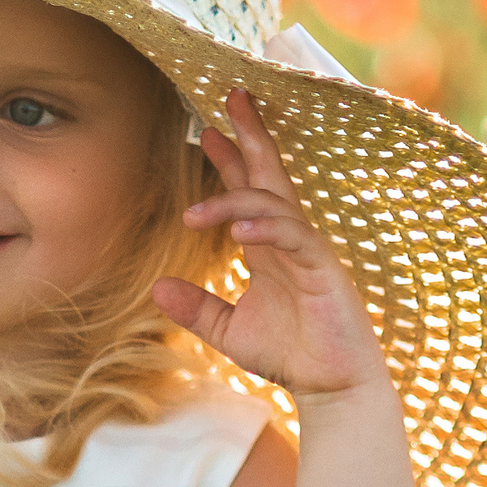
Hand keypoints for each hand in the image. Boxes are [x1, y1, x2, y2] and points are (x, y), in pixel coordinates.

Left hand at [151, 90, 389, 405]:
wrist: (330, 388)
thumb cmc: (290, 355)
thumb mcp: (228, 330)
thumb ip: (197, 308)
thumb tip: (157, 287)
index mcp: (269, 247)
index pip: (250, 190)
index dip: (231, 158)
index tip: (207, 129)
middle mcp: (289, 240)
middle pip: (270, 175)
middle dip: (251, 135)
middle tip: (229, 97)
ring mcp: (309, 251)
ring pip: (274, 203)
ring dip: (236, 197)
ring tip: (194, 212)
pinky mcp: (324, 269)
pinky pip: (295, 237)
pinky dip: (267, 229)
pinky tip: (240, 232)